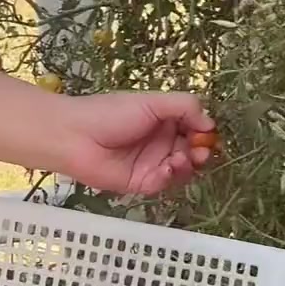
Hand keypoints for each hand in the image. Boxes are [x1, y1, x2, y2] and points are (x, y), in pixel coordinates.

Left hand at [56, 93, 216, 196]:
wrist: (74, 137)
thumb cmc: (110, 113)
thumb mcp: (151, 102)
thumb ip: (185, 106)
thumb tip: (210, 123)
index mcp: (163, 120)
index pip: (194, 128)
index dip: (204, 132)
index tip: (209, 133)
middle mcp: (160, 142)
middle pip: (192, 151)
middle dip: (200, 152)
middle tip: (201, 152)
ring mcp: (151, 164)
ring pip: (182, 169)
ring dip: (188, 166)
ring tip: (182, 159)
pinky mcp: (142, 183)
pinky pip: (165, 183)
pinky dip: (171, 177)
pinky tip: (167, 168)